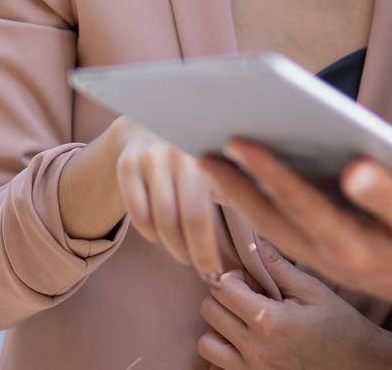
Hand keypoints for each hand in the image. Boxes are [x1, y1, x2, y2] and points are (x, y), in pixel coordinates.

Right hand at [114, 118, 229, 277]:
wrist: (153, 119)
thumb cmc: (199, 150)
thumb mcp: (221, 161)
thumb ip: (236, 186)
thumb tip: (264, 223)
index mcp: (206, 153)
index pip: (201, 216)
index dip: (207, 250)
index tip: (217, 271)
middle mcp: (175, 151)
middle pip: (179, 221)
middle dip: (192, 254)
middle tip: (203, 269)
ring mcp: (148, 157)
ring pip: (157, 221)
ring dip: (173, 247)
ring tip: (185, 254)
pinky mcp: (127, 164)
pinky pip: (137, 214)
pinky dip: (150, 234)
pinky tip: (162, 237)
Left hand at [196, 243, 391, 369]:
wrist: (363, 368)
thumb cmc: (342, 327)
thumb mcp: (314, 290)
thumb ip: (279, 265)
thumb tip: (253, 237)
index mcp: (271, 322)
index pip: (222, 288)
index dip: (232, 276)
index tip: (250, 278)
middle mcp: (256, 351)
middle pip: (209, 312)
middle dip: (224, 297)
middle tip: (249, 296)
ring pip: (206, 343)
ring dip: (219, 327)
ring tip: (245, 320)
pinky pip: (216, 367)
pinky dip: (224, 353)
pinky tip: (247, 343)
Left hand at [202, 140, 391, 324]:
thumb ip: (389, 194)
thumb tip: (354, 167)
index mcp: (351, 244)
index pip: (298, 200)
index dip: (266, 168)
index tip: (236, 139)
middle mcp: (331, 257)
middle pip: (271, 218)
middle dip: (235, 186)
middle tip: (200, 153)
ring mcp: (329, 263)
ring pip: (273, 229)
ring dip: (242, 200)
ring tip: (216, 169)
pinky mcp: (334, 262)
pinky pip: (286, 237)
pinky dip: (264, 213)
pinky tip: (253, 195)